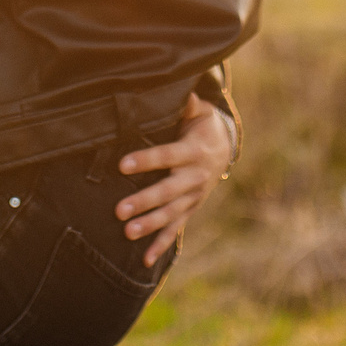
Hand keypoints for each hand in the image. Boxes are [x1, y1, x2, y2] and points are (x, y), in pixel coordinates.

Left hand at [116, 92, 234, 266]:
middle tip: (120, 210)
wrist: (226, 147)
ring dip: (149, 225)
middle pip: (168, 191)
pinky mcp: (190, 208)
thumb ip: (185, 103)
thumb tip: (176, 84)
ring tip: (127, 233)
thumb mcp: (198, 111)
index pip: (166, 156)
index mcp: (194, 151)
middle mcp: (195, 176)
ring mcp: (194, 196)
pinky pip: (175, 228)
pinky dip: (161, 244)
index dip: (145, 160)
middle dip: (144, 201)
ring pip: (171, 213)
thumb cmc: (201, 124)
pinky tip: (146, 260)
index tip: (122, 164)